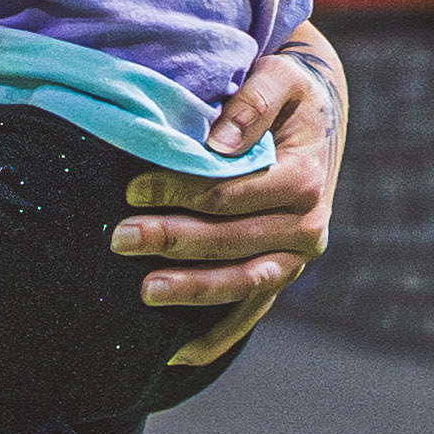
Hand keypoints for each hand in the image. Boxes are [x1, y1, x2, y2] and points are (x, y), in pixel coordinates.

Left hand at [114, 42, 343, 363]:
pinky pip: (250, 313)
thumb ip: (253, 101)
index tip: (130, 187)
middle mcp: (308, 228)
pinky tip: (176, 355)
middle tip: (117, 238)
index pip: (231, 193)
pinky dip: (217, 337)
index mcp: (304, 180)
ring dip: (192, 291)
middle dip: (171, 240)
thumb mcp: (280, 78)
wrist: (316, 122)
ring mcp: (296, 259)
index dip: (179, 192)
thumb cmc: (287, 97)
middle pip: (230, 241)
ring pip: (242, 283)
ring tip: (142, 292)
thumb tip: (218, 142)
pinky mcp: (281, 275)